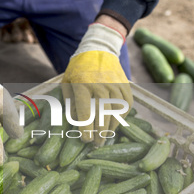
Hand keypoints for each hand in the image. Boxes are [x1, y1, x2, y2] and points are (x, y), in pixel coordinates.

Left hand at [62, 18, 132, 146]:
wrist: (99, 49)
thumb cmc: (78, 69)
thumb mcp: (67, 83)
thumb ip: (69, 102)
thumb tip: (75, 122)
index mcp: (82, 85)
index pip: (85, 113)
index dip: (86, 130)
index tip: (86, 140)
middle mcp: (100, 85)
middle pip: (102, 116)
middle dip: (100, 133)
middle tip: (96, 144)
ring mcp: (115, 85)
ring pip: (116, 113)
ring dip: (111, 128)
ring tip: (105, 138)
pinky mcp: (125, 85)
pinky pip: (126, 106)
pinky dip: (122, 117)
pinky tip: (115, 124)